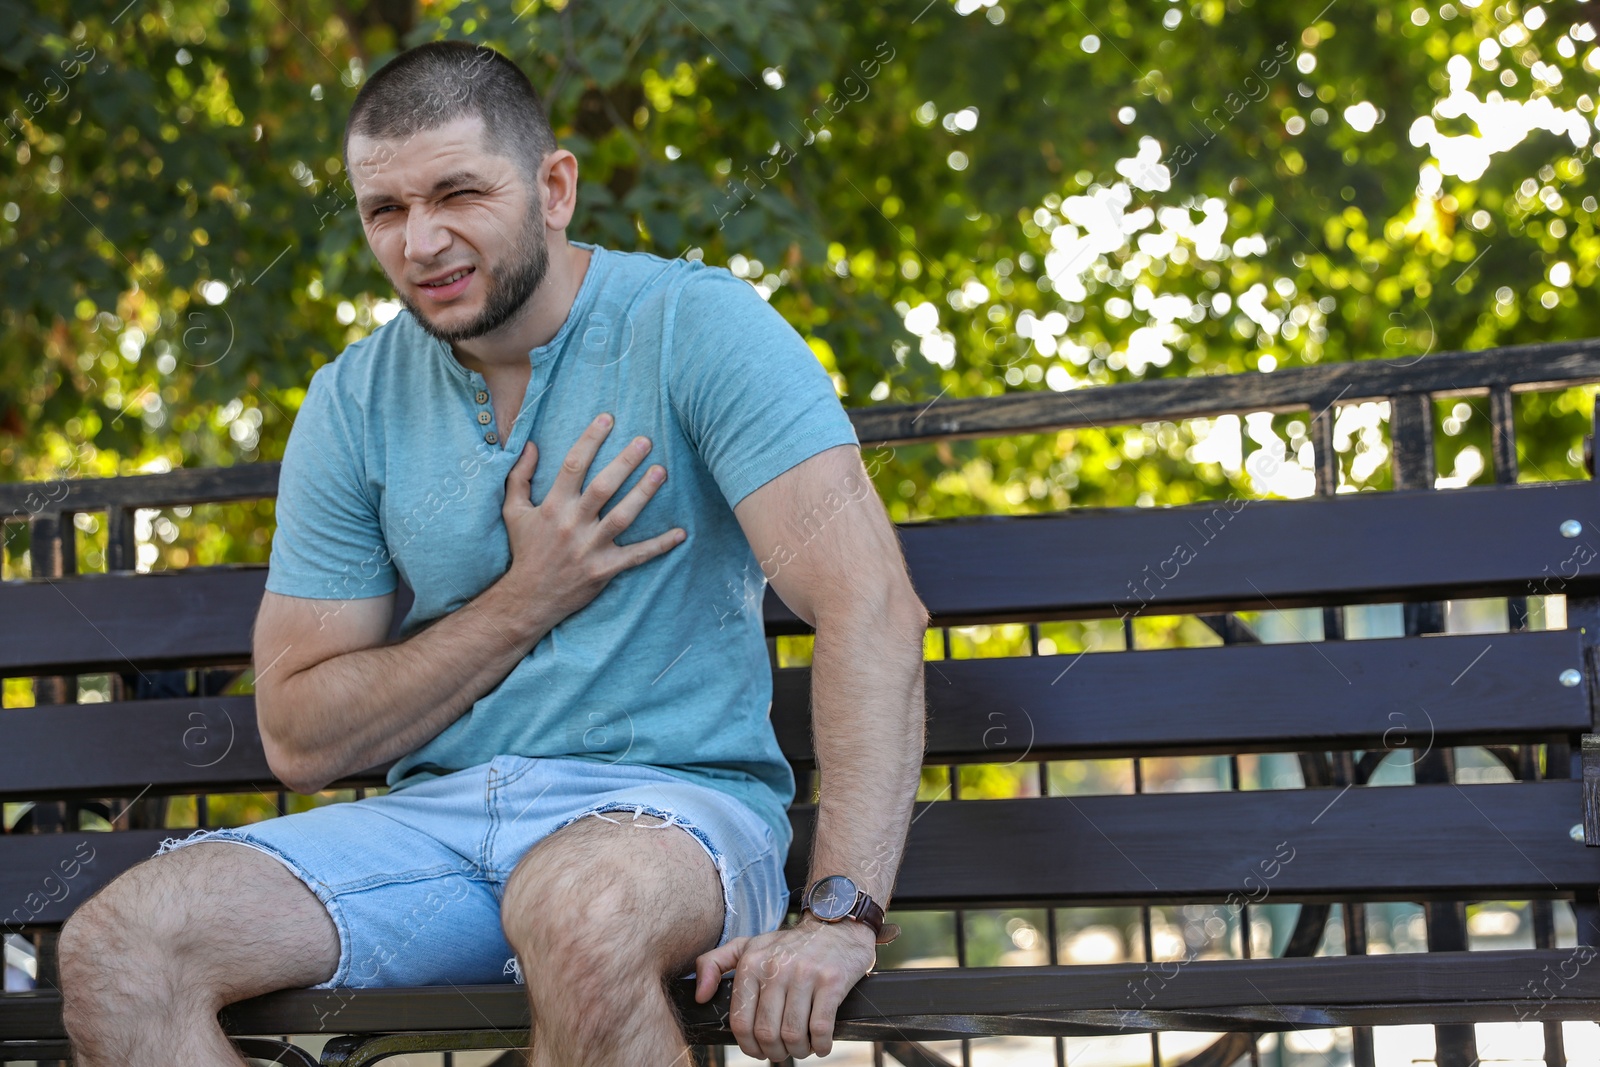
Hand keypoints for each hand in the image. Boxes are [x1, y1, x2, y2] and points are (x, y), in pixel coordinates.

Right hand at [500, 412, 684, 623]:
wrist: (528, 598)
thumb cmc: (525, 550)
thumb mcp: (513, 511)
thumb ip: (520, 476)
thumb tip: (531, 444)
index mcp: (553, 506)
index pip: (573, 465)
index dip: (590, 440)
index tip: (607, 418)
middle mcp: (572, 524)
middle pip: (603, 487)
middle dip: (625, 462)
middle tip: (645, 440)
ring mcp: (590, 548)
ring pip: (622, 517)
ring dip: (644, 494)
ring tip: (662, 472)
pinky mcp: (605, 569)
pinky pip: (637, 556)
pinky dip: (659, 546)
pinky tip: (681, 533)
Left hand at [692, 915, 875, 1059]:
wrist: (836, 925)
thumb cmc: (789, 944)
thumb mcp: (749, 945)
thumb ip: (714, 964)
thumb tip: (700, 996)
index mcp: (751, 963)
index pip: (740, 1021)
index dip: (749, 1047)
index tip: (760, 1050)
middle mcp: (775, 967)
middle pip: (766, 1032)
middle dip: (775, 1052)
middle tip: (784, 1051)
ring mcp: (804, 973)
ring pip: (793, 1034)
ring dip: (799, 1051)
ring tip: (803, 1046)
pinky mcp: (831, 980)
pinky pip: (821, 1028)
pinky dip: (821, 1045)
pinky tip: (821, 1044)